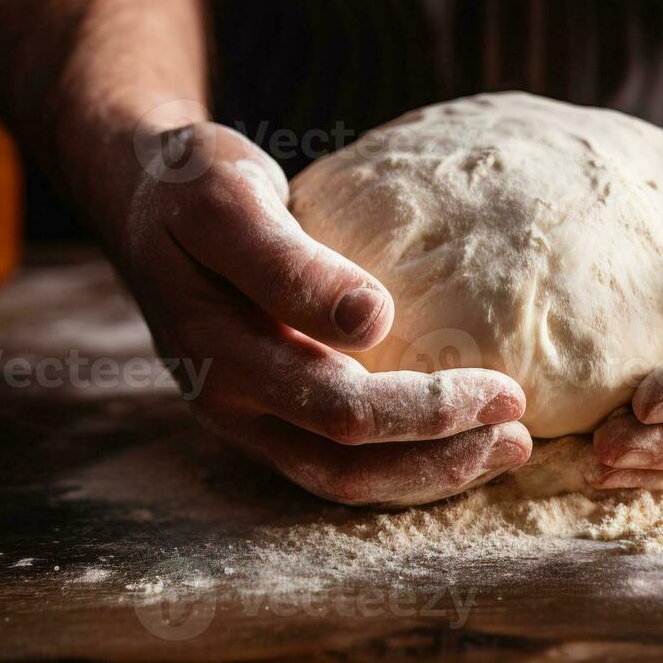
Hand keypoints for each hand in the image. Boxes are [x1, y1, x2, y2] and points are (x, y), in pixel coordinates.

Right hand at [108, 121, 530, 505]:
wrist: (141, 195)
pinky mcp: (260, 407)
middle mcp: (229, 402)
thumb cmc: (193, 185)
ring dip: (425, 474)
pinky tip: (452, 440)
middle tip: (521, 434)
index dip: (427, 413)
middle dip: (440, 457)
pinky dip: (398, 461)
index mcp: (220, 355)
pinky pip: (331, 458)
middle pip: (345, 462)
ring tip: (504, 450)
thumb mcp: (230, 201)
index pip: (340, 410)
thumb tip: (373, 319)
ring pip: (339, 476)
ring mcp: (241, 413)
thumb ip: (289, 263)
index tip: (506, 389)